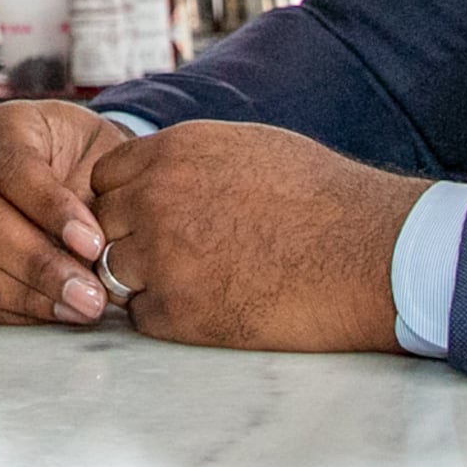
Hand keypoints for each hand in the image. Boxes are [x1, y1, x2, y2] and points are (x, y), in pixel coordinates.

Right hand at [0, 98, 133, 326]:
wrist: (80, 169)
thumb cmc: (90, 158)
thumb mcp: (102, 155)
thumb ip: (94, 195)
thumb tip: (96, 256)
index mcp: (5, 128)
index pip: (13, 168)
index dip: (50, 209)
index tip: (93, 243)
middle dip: (38, 264)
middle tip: (89, 293)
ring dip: (25, 294)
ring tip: (78, 309)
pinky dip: (12, 310)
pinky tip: (55, 312)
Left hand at [88, 121, 427, 352]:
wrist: (366, 252)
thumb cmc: (323, 197)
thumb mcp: (247, 147)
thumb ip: (191, 159)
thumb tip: (165, 172)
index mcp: (172, 154)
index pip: (105, 180)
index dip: (127, 202)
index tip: (153, 218)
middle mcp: (154, 200)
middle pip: (101, 227)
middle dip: (129, 241)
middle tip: (172, 257)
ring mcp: (162, 258)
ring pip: (114, 274)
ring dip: (144, 282)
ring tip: (196, 284)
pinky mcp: (179, 314)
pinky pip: (143, 318)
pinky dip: (166, 319)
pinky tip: (210, 308)